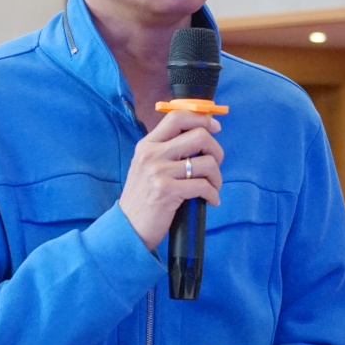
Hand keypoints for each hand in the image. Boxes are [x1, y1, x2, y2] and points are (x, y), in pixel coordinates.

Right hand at [119, 109, 223, 250]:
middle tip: (215, 166)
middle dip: (216, 151)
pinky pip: (203, 186)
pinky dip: (213, 194)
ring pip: (206, 162)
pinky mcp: (166, 191)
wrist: (128, 227)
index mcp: (148, 144)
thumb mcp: (148, 167)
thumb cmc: (144, 197)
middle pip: (199, 136)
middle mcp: (152, 154)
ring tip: (213, 187)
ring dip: (217, 177)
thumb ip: (168, 150)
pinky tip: (211, 200)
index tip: (215, 128)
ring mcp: (158, 172)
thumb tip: (201, 137)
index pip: (177, 117)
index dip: (201, 119)